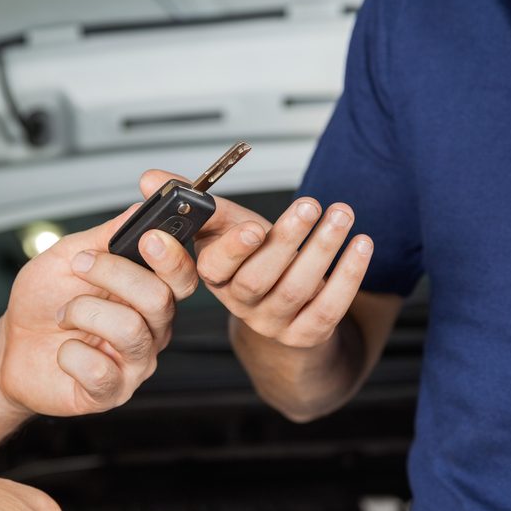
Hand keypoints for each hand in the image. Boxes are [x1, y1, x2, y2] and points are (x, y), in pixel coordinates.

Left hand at [0, 204, 197, 416]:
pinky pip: (99, 369)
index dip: (172, 256)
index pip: (182, 275)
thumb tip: (139, 208)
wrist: (11, 347)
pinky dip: (69, 353)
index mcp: (148, 291)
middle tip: (79, 267)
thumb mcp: (67, 256)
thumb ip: (105, 235)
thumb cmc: (43, 302)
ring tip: (64, 315)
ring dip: (83, 312)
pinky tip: (63, 351)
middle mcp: (151, 327)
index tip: (149, 238)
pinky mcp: (111, 392)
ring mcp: (135, 362)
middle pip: (160, 298)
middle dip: (112, 275)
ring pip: (130, 329)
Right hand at [139, 170, 373, 348]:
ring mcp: (273, 323)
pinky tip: (362, 244)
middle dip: (286, 241)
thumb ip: (193, 200)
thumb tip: (149, 177)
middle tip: (310, 205)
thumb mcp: (223, 227)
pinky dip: (348, 275)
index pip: (213, 268)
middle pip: (258, 278)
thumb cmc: (251, 259)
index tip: (251, 225)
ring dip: (322, 250)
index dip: (232, 249)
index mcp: (214, 278)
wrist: (284, 312)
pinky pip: (329, 309)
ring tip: (341, 214)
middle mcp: (240, 305)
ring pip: (296, 290)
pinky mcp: (307, 334)